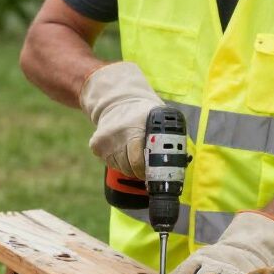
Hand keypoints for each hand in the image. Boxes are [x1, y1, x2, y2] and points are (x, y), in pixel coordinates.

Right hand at [79, 61, 162, 178]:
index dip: (148, 170)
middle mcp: (118, 133)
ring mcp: (105, 140)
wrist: (117, 102)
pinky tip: (122, 150)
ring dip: (129, 166)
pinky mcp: (96, 145)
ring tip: (134, 153)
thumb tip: (177, 160)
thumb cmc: (142, 113)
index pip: (138, 161)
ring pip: (121, 167)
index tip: (154, 171)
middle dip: (141, 170)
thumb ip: (167, 137)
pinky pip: (110, 163)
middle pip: (130, 167)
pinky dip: (118, 161)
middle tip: (147, 165)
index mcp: (135, 127)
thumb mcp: (158, 118)